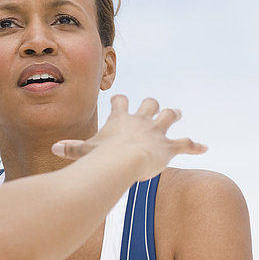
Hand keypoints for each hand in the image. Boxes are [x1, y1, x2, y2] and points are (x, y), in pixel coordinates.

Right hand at [52, 95, 206, 179]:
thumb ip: (70, 149)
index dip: (119, 100)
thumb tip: (53, 148)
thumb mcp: (84, 151)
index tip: (118, 99)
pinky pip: (186, 144)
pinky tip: (205, 147)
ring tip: (176, 112)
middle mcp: (140, 120)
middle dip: (151, 104)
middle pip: (148, 104)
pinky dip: (195, 146)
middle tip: (153, 106)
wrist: (123, 160)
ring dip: (172, 114)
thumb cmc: (102, 156)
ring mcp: (156, 132)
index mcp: (120, 119)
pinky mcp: (169, 146)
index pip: (120, 101)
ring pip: (168, 115)